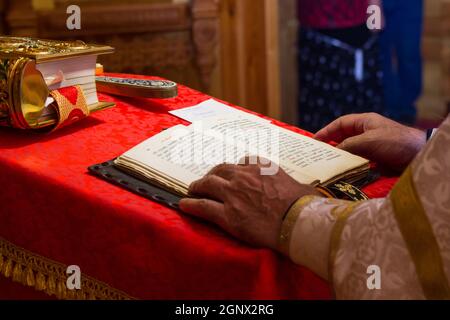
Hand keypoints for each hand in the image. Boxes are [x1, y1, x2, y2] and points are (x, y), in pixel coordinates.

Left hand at [179, 159, 320, 249]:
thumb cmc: (304, 205)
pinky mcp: (226, 214)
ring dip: (198, 186)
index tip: (232, 172)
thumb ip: (292, 185)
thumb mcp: (300, 186)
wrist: (298, 222)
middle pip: (220, 170)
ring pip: (207, 185)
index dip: (235, 168)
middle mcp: (244, 177)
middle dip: (212, 175)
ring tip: (192, 189)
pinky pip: (203, 207)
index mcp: (261, 167)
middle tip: (207, 180)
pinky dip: (191, 205)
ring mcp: (233, 195)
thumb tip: (304, 192)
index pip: (243, 162)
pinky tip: (184, 205)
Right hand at [315, 113, 425, 171]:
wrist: (419, 156)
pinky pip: (357, 163)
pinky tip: (342, 174)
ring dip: (339, 158)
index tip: (314, 140)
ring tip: (326, 166)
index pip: (341, 124)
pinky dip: (349, 167)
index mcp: (365, 122)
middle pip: (343, 138)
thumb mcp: (369, 140)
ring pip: (349, 152)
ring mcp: (371, 148)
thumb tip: (334, 151)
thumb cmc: (396, 142)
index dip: (326, 131)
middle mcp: (366, 134)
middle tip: (316, 155)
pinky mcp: (376, 161)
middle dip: (330, 146)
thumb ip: (349, 144)